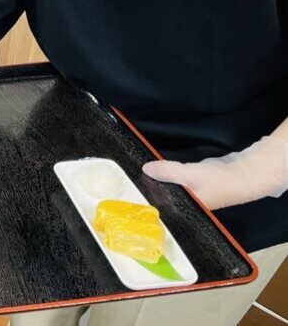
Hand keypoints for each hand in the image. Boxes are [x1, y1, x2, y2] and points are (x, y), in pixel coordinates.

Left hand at [142, 136, 287, 209]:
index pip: (164, 210)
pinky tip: (161, 171)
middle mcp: (191, 205)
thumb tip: (145, 169)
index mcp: (188, 210)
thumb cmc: (220, 180)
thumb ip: (168, 172)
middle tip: (134, 182)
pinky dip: (173, 176)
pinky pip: (180, 181)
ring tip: (144, 175)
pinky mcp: (200, 184)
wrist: (246, 173)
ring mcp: (196, 195)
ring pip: (173, 190)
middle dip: (153, 191)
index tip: (132, 195)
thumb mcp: (189, 174)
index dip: (149, 203)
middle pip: (167, 200)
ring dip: (162, 183)